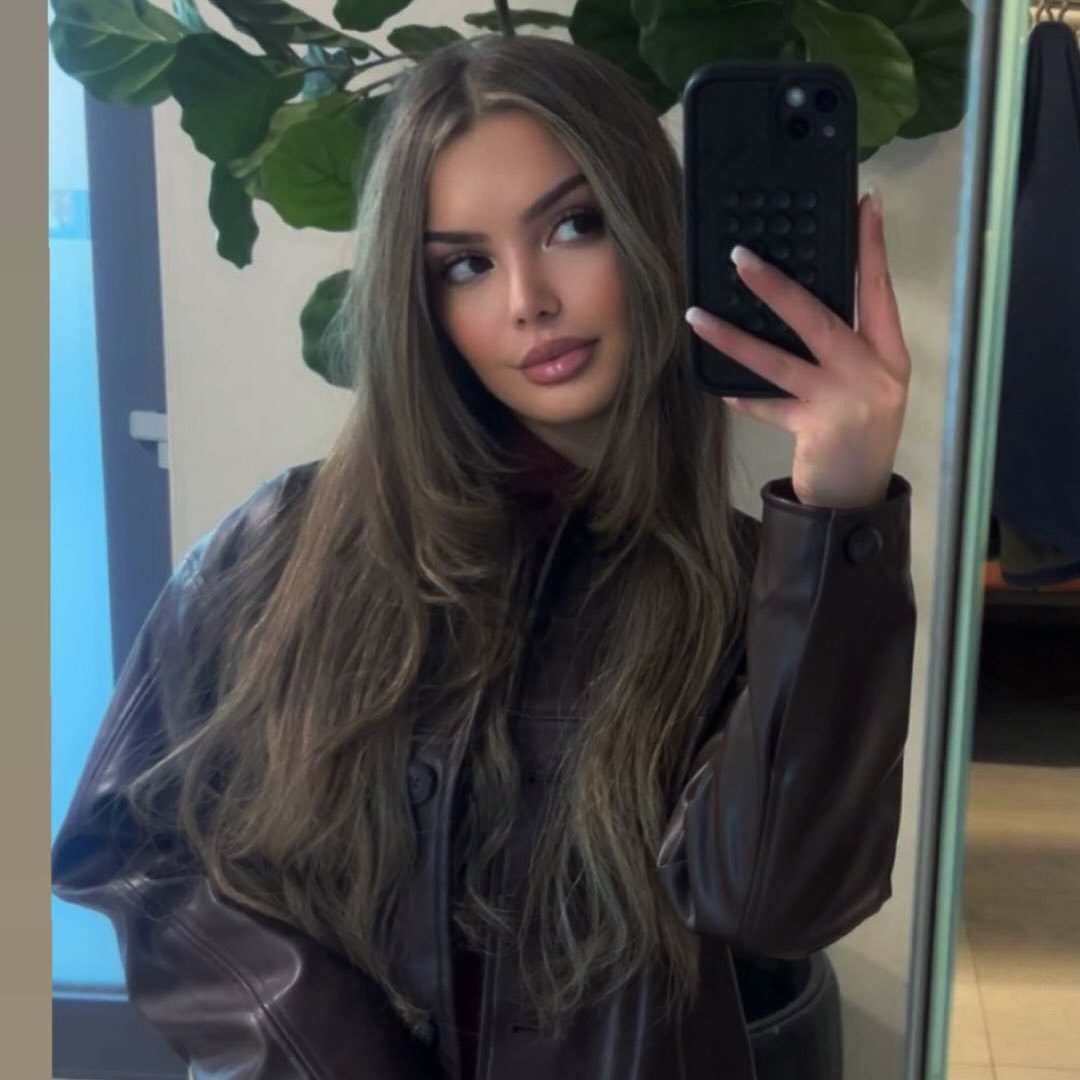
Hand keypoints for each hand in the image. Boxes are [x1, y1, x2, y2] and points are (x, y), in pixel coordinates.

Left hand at [686, 189, 909, 509]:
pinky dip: (743, 394)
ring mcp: (844, 402)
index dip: (871, 247)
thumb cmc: (859, 435)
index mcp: (889, 355)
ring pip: (780, 361)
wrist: (857, 499)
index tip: (864, 203)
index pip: (879, 290)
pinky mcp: (815, 430)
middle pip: (821, 317)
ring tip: (698, 317)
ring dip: (735, 338)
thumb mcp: (868, 385)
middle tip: (740, 258)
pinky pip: (767, 404)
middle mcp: (872, 374)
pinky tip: (719, 384)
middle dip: (778, 286)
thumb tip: (796, 303)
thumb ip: (846, 348)